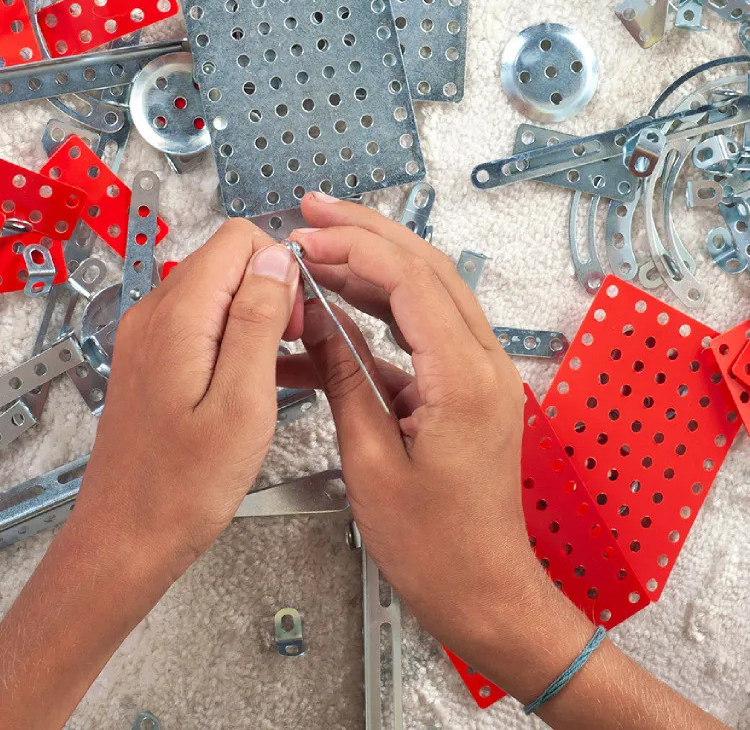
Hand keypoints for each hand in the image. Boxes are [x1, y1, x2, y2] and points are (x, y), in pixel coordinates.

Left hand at [75, 219, 301, 583]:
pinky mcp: (152, 358)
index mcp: (178, 316)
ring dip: (257, 317)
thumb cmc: (183, 486)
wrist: (126, 538)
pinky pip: (202, 324)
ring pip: (218, 292)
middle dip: (272, 291)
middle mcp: (154, 314)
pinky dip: (235, 339)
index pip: (238, 238)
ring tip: (276, 369)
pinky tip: (254, 379)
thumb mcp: (243, 403)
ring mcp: (149, 336)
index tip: (299, 317)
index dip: (280, 267)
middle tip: (292, 348)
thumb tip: (277, 258)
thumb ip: (260, 321)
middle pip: (228, 261)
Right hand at [279, 193, 593, 700]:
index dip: (353, 249)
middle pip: (427, 269)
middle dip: (368, 233)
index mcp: (466, 378)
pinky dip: (381, 310)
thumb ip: (345, 381)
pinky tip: (340, 303)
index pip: (411, 281)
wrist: (486, 593)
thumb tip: (317, 321)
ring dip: (375, 263)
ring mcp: (480, 372)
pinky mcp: (466, 387)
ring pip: (428, 292)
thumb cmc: (436, 548)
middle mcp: (484, 363)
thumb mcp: (373, 464)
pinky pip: (423, 330)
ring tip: (322, 243)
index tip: (304, 239)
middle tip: (314, 210)